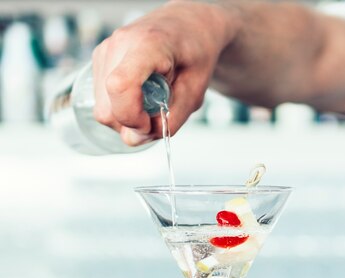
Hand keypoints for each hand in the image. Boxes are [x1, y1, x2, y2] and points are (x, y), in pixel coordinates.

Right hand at [91, 1, 235, 145]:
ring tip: (153, 106)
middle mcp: (119, 45)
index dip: (132, 117)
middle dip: (133, 126)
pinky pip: (102, 100)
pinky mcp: (101, 60)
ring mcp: (105, 51)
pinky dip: (122, 109)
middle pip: (107, 108)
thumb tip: (139, 139)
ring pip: (102, 109)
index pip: (120, 86)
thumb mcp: (196, 91)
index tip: (152, 124)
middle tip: (159, 119)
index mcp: (147, 45)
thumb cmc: (197, 52)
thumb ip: (172, 118)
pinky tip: (142, 99)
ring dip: (127, 119)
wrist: (190, 25)